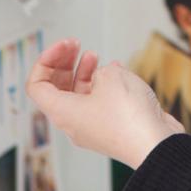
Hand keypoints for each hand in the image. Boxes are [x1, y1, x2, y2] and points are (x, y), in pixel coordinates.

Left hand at [26, 39, 184, 169]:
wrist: (154, 144)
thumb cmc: (129, 117)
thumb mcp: (110, 77)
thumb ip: (100, 70)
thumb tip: (104, 75)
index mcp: (62, 111)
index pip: (36, 85)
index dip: (46, 60)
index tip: (63, 46)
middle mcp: (72, 122)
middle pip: (56, 89)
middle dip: (64, 63)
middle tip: (75, 45)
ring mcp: (91, 127)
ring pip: (77, 95)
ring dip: (83, 72)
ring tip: (94, 56)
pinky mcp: (109, 128)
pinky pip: (97, 103)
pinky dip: (101, 85)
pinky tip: (115, 72)